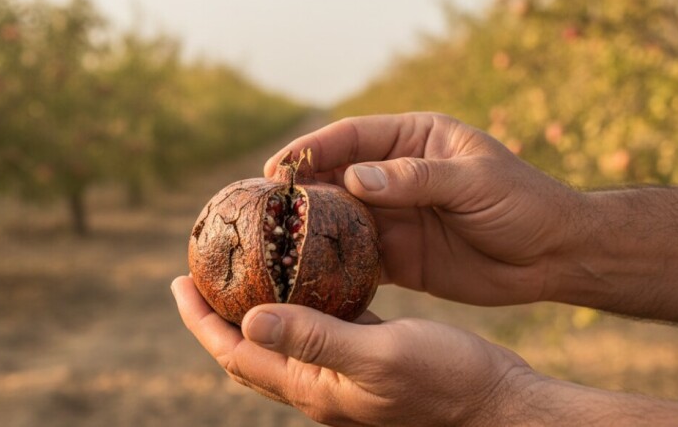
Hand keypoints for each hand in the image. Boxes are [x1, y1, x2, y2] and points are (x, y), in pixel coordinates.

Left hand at [172, 276, 533, 425]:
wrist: (499, 404)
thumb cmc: (449, 380)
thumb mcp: (380, 355)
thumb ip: (315, 338)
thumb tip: (246, 322)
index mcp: (313, 388)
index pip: (235, 354)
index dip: (200, 321)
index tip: (178, 280)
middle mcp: (319, 387)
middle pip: (246, 351)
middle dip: (214, 316)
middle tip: (196, 276)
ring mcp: (340, 376)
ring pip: (279, 340)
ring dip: (252, 309)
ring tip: (240, 273)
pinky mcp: (364, 360)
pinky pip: (315, 330)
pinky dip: (296, 305)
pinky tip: (303, 277)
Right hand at [264, 113, 584, 305]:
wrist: (555, 257)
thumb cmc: (523, 203)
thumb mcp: (474, 183)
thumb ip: (416, 179)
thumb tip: (354, 178)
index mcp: (413, 140)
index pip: (352, 137)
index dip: (312, 149)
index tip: (278, 168)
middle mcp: (395, 174)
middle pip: (336, 176)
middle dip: (300, 189)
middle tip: (261, 207)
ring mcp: (394, 215)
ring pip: (340, 218)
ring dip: (308, 228)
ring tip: (271, 241)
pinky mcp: (397, 255)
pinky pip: (356, 257)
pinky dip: (332, 263)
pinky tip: (305, 273)